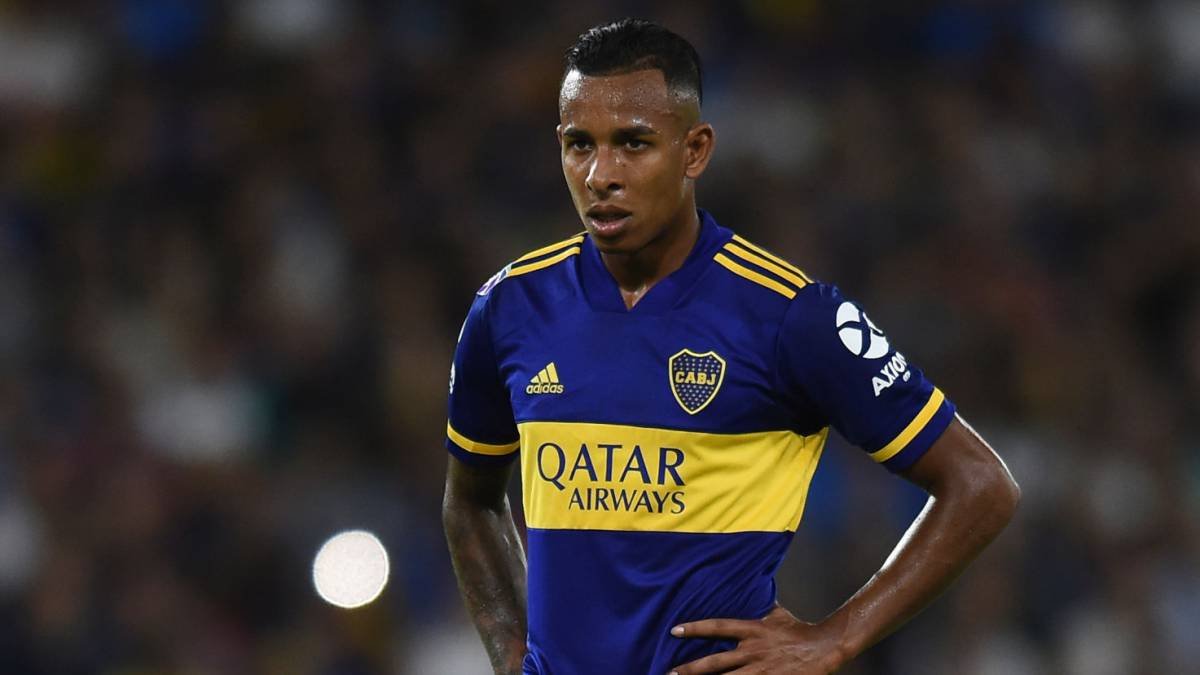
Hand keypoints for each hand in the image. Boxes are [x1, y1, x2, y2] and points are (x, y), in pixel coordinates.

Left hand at [667, 604, 846, 673]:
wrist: (824, 647)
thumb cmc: (798, 630)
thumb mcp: (776, 613)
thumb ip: (759, 605)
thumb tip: (751, 585)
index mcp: (752, 630)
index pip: (718, 627)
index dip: (695, 628)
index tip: (674, 631)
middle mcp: (752, 651)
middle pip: (716, 662)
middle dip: (691, 669)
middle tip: (670, 673)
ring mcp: (761, 670)